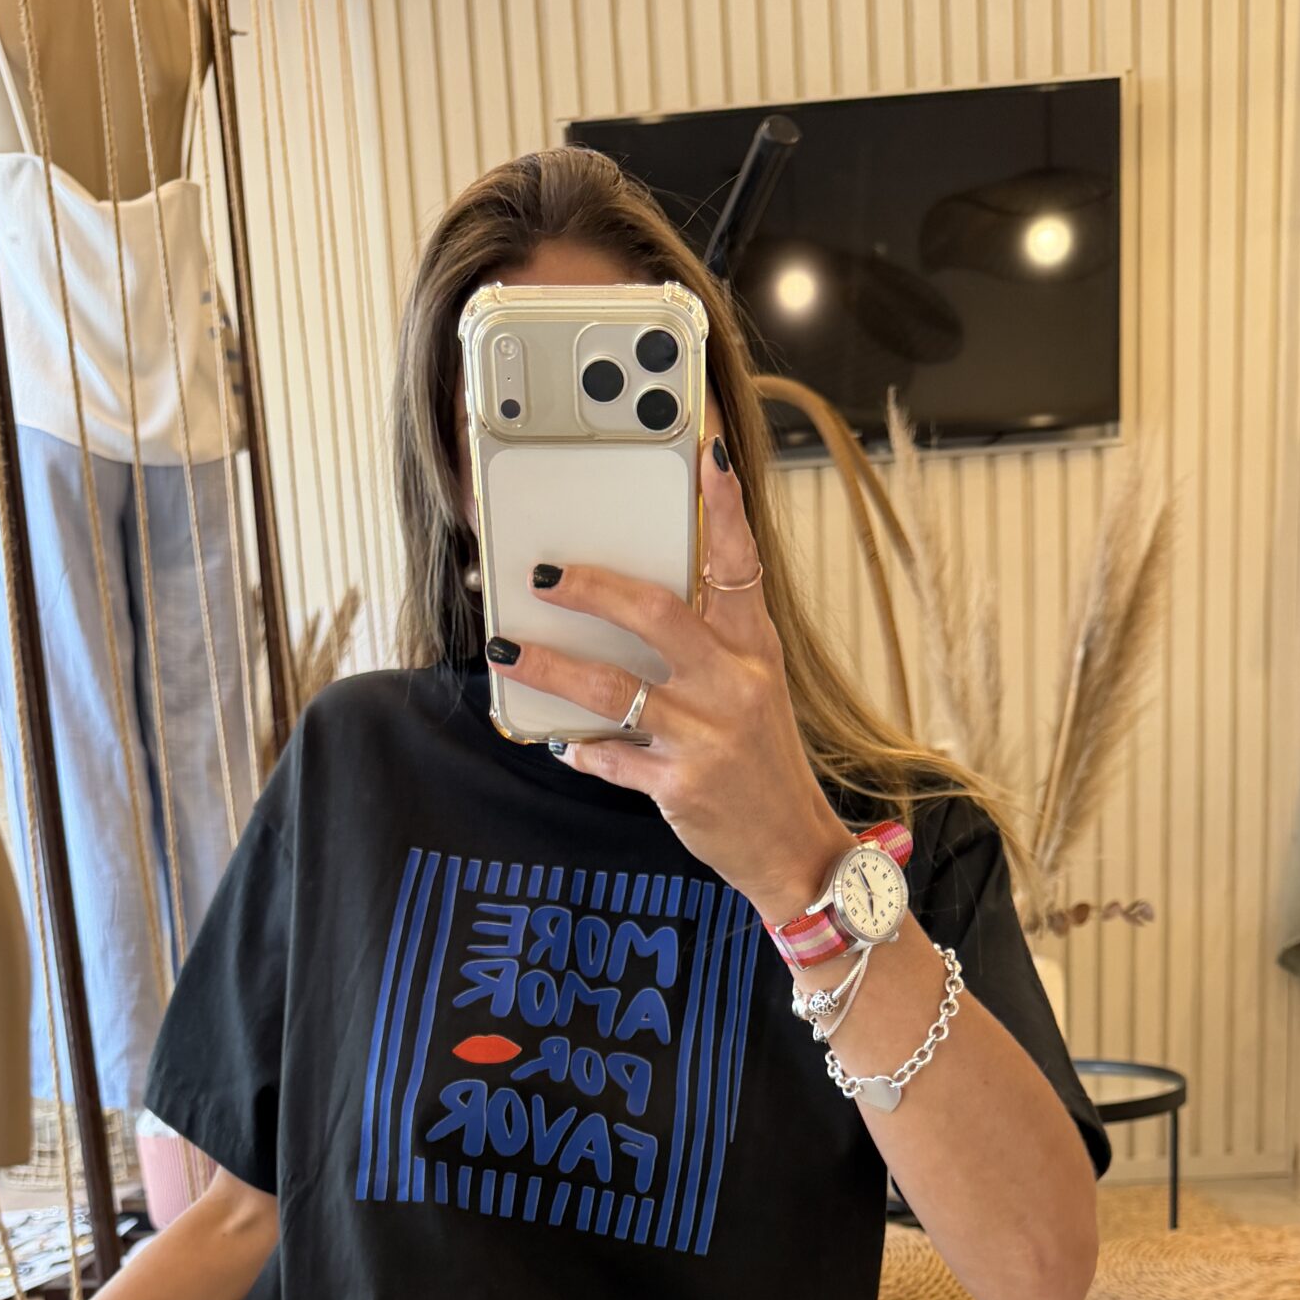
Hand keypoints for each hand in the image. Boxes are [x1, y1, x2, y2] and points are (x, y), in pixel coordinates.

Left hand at [486, 436, 849, 922]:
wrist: (792, 845)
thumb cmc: (762, 762)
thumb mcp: (754, 689)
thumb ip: (709, 643)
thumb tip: (634, 604)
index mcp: (756, 650)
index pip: (741, 564)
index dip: (724, 508)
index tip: (707, 454)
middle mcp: (735, 684)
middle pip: (655, 613)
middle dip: (591, 588)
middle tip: (544, 576)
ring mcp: (708, 736)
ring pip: (613, 686)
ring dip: (551, 666)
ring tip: (507, 651)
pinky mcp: (681, 785)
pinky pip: (612, 756)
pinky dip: (580, 746)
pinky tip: (560, 738)